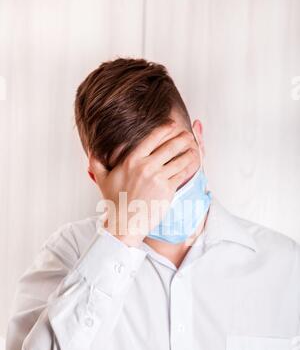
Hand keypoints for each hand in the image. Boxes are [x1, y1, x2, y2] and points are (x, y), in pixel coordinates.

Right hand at [90, 123, 199, 246]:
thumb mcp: (102, 179)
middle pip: (171, 145)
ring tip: (194, 147)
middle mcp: (146, 166)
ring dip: (190, 151)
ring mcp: (158, 178)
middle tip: (188, 135)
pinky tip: (193, 162)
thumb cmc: (114, 202)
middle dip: (183, 137)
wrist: (124, 223)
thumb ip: (96, 163)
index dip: (166, 128)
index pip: (153, 137)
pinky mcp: (168, 190)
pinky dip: (190, 166)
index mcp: (132, 160)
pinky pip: (183, 174)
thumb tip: (91, 152)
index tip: (172, 125)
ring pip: (180, 159)